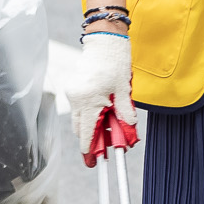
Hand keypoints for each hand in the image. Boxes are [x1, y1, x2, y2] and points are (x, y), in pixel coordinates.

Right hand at [63, 31, 131, 156]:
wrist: (104, 39)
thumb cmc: (115, 62)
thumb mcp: (124, 89)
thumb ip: (125, 112)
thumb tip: (129, 130)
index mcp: (88, 101)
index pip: (86, 133)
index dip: (89, 150)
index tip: (92, 163)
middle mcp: (76, 99)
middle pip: (80, 129)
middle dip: (92, 140)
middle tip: (106, 148)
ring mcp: (73, 93)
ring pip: (80, 119)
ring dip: (92, 126)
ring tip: (110, 129)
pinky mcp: (74, 88)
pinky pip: (80, 108)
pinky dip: (90, 114)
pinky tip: (105, 113)